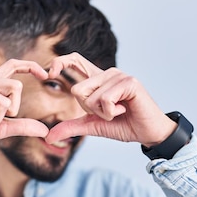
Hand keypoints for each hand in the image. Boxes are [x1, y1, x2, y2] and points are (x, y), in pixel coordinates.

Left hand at [44, 53, 176, 146]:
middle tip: (109, 112)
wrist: (148, 133)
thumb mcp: (93, 126)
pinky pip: (105, 100)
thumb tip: (48, 136)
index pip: (75, 60)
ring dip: (103, 113)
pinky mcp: (129, 82)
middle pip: (77, 90)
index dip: (60, 62)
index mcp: (98, 80)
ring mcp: (119, 76)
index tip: (49, 72)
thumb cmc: (124, 126)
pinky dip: (112, 112)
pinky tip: (125, 110)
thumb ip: (72, 127)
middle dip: (89, 110)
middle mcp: (107, 73)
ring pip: (91, 97)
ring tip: (120, 111)